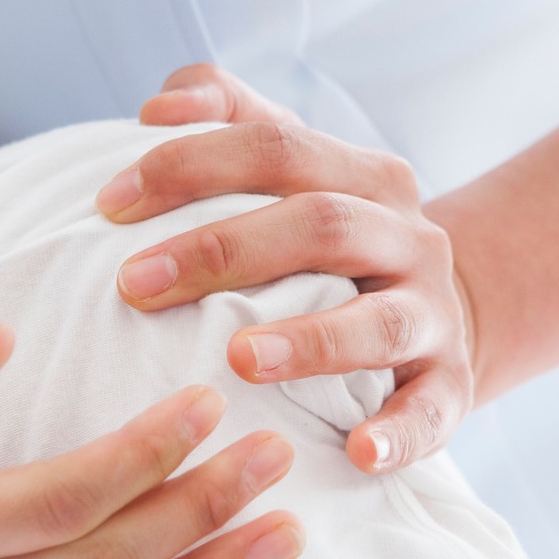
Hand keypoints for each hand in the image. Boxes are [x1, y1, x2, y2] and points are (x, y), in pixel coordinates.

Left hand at [100, 63, 477, 472]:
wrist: (438, 317)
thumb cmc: (328, 246)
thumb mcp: (294, 173)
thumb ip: (229, 119)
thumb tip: (157, 107)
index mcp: (361, 175)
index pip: (276, 146)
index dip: (191, 165)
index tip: (107, 204)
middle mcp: (407, 236)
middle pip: (321, 224)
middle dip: (223, 250)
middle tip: (137, 283)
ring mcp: (433, 313)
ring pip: (379, 321)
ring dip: (310, 341)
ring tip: (239, 360)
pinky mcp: (451, 386)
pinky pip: (431, 412)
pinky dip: (398, 434)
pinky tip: (357, 452)